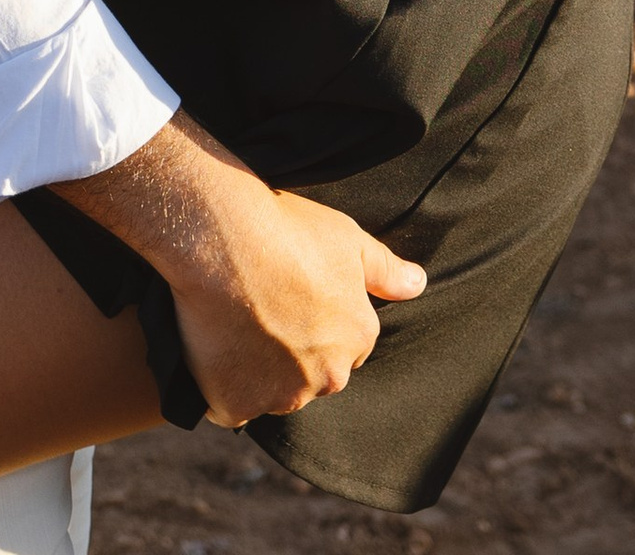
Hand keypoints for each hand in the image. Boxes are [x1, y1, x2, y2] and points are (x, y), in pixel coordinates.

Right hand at [53, 115, 421, 429]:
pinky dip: (224, 386)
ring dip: (261, 370)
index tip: (294, 293)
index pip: (347, 343)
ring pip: (274, 392)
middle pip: (313, 374)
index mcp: (357, 339)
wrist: (222, 237)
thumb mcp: (347, 237)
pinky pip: (232, 405)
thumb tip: (419, 284)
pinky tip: (215, 345)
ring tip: (237, 320)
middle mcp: (327, 377)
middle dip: (295, 352)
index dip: (318, 317)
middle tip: (265, 306)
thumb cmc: (287, 229)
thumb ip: (386, 270)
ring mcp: (280, 396)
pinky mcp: (236, 405)